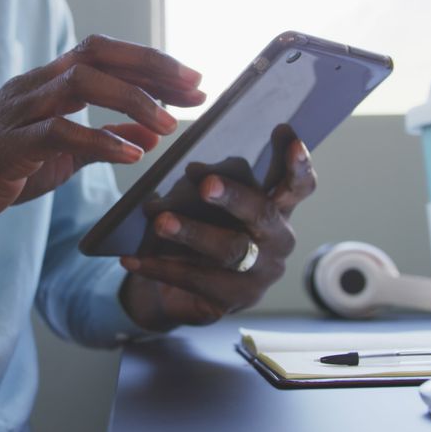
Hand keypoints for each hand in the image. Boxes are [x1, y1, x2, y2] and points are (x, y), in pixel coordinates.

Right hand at [0, 34, 204, 233]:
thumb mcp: (61, 154)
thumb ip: (104, 140)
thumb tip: (151, 135)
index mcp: (48, 84)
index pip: (107, 54)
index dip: (153, 64)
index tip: (194, 82)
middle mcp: (34, 86)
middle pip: (99, 54)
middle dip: (152, 68)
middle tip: (195, 89)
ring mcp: (18, 111)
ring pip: (81, 82)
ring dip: (132, 100)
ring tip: (169, 125)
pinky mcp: (7, 145)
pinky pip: (58, 132)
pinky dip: (99, 141)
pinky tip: (131, 157)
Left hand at [119, 138, 317, 329]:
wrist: (186, 292)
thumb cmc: (204, 231)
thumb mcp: (210, 205)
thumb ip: (211, 184)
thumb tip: (190, 169)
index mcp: (278, 209)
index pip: (298, 186)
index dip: (296, 163)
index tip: (285, 131)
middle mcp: (278, 241)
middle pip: (264, 214)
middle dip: (235, 197)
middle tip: (206, 184)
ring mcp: (260, 274)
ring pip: (230, 250)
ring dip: (193, 233)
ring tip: (161, 222)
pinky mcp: (235, 300)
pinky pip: (196, 281)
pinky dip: (160, 267)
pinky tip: (132, 258)